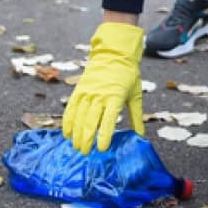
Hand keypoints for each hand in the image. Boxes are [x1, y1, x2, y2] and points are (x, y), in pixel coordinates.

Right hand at [61, 22, 144, 153]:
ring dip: (76, 133)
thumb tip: (140, 136)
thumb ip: (137, 116)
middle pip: (90, 121)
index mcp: (115, 97)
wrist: (113, 54)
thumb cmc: (127, 75)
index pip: (109, 120)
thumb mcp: (136, 95)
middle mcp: (99, 95)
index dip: (105, 135)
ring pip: (79, 116)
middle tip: (85, 153)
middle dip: (87, 139)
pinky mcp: (79, 89)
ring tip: (76, 147)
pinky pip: (71, 108)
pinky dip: (68, 121)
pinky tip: (67, 133)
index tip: (102, 149)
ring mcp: (87, 92)